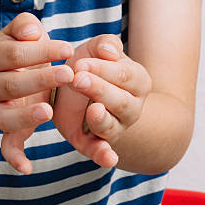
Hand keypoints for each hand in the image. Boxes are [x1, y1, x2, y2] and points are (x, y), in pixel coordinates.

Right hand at [0, 12, 73, 173]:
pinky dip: (15, 158)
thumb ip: (25, 26)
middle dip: (40, 79)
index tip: (68, 48)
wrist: (4, 74)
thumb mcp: (21, 32)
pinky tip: (27, 168)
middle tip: (69, 74)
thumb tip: (32, 32)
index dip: (41, 50)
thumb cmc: (21, 48)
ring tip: (48, 111)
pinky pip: (7, 146)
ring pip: (4, 118)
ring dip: (26, 116)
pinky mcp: (9, 129)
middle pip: (11, 84)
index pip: (15, 53)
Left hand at [52, 35, 151, 167]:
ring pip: (112, 126)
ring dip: (101, 119)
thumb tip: (110, 51)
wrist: (68, 91)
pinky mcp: (96, 143)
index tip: (80, 63)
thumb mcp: (94, 49)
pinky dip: (105, 157)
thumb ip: (104, 45)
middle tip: (78, 78)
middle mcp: (131, 107)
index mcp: (137, 81)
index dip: (103, 69)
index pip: (125, 75)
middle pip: (120, 101)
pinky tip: (108, 160)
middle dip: (99, 89)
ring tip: (92, 110)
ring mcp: (116, 127)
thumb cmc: (88, 66)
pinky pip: (102, 152)